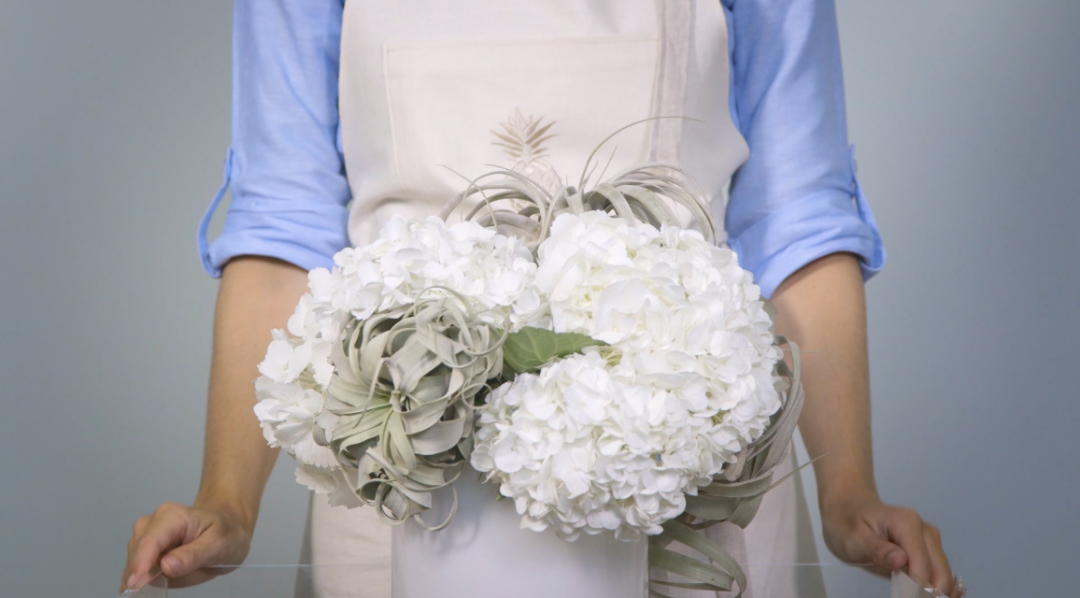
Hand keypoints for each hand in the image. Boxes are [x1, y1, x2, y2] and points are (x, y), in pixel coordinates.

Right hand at [120, 500, 253, 592]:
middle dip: (140, 574)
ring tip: (150, 592)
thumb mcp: (219, 544)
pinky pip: (136, 569)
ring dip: (138, 579)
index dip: (141, 562)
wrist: (227, 529)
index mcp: (172, 516)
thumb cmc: (226, 533)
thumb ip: (193, 555)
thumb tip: (166, 567)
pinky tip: (146, 592)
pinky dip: (139, 581)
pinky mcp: (146, 552)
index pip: (151, 540)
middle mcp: (153, 523)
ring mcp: (146, 537)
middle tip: (147, 593)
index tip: (136, 583)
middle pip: (137, 552)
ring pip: (133, 562)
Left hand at [821, 491, 961, 597]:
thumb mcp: (853, 539)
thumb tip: (902, 560)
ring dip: (935, 593)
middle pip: (941, 573)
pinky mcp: (930, 550)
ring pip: (945, 576)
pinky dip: (939, 589)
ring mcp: (931, 541)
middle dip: (929, 594)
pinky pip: (942, 573)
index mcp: (908, 524)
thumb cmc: (847, 524)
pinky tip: (923, 594)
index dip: (916, 590)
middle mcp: (926, 531)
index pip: (922, 566)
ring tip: (910, 595)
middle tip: (904, 597)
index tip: (903, 597)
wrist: (849, 510)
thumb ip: (877, 550)